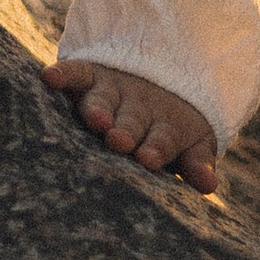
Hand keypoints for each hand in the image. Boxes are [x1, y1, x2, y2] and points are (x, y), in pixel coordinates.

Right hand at [41, 58, 218, 191]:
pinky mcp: (90, 77)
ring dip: (98, 108)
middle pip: (132, 121)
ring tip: (95, 119)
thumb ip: (197, 163)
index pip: (163, 139)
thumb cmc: (172, 130)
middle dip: (126, 130)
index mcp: (164, 128)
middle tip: (119, 140)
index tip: (149, 158)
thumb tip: (209, 186)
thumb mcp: (191, 145)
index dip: (157, 147)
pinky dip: (63, 73)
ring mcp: (113, 92)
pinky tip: (49, 77)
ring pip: (104, 99)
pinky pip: (76, 73)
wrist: (163, 81)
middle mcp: (137, 109)